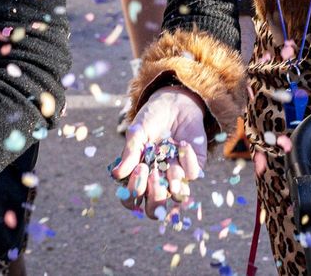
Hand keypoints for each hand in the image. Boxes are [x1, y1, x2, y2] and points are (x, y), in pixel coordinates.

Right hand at [111, 86, 207, 215]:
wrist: (174, 102)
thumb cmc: (150, 119)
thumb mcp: (137, 133)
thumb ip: (129, 153)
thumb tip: (116, 175)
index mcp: (139, 178)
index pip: (132, 200)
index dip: (133, 193)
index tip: (138, 169)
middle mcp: (157, 182)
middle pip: (155, 208)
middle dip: (154, 196)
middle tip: (153, 173)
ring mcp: (176, 176)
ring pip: (177, 197)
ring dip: (173, 184)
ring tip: (169, 165)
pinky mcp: (194, 167)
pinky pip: (193, 175)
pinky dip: (187, 161)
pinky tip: (182, 144)